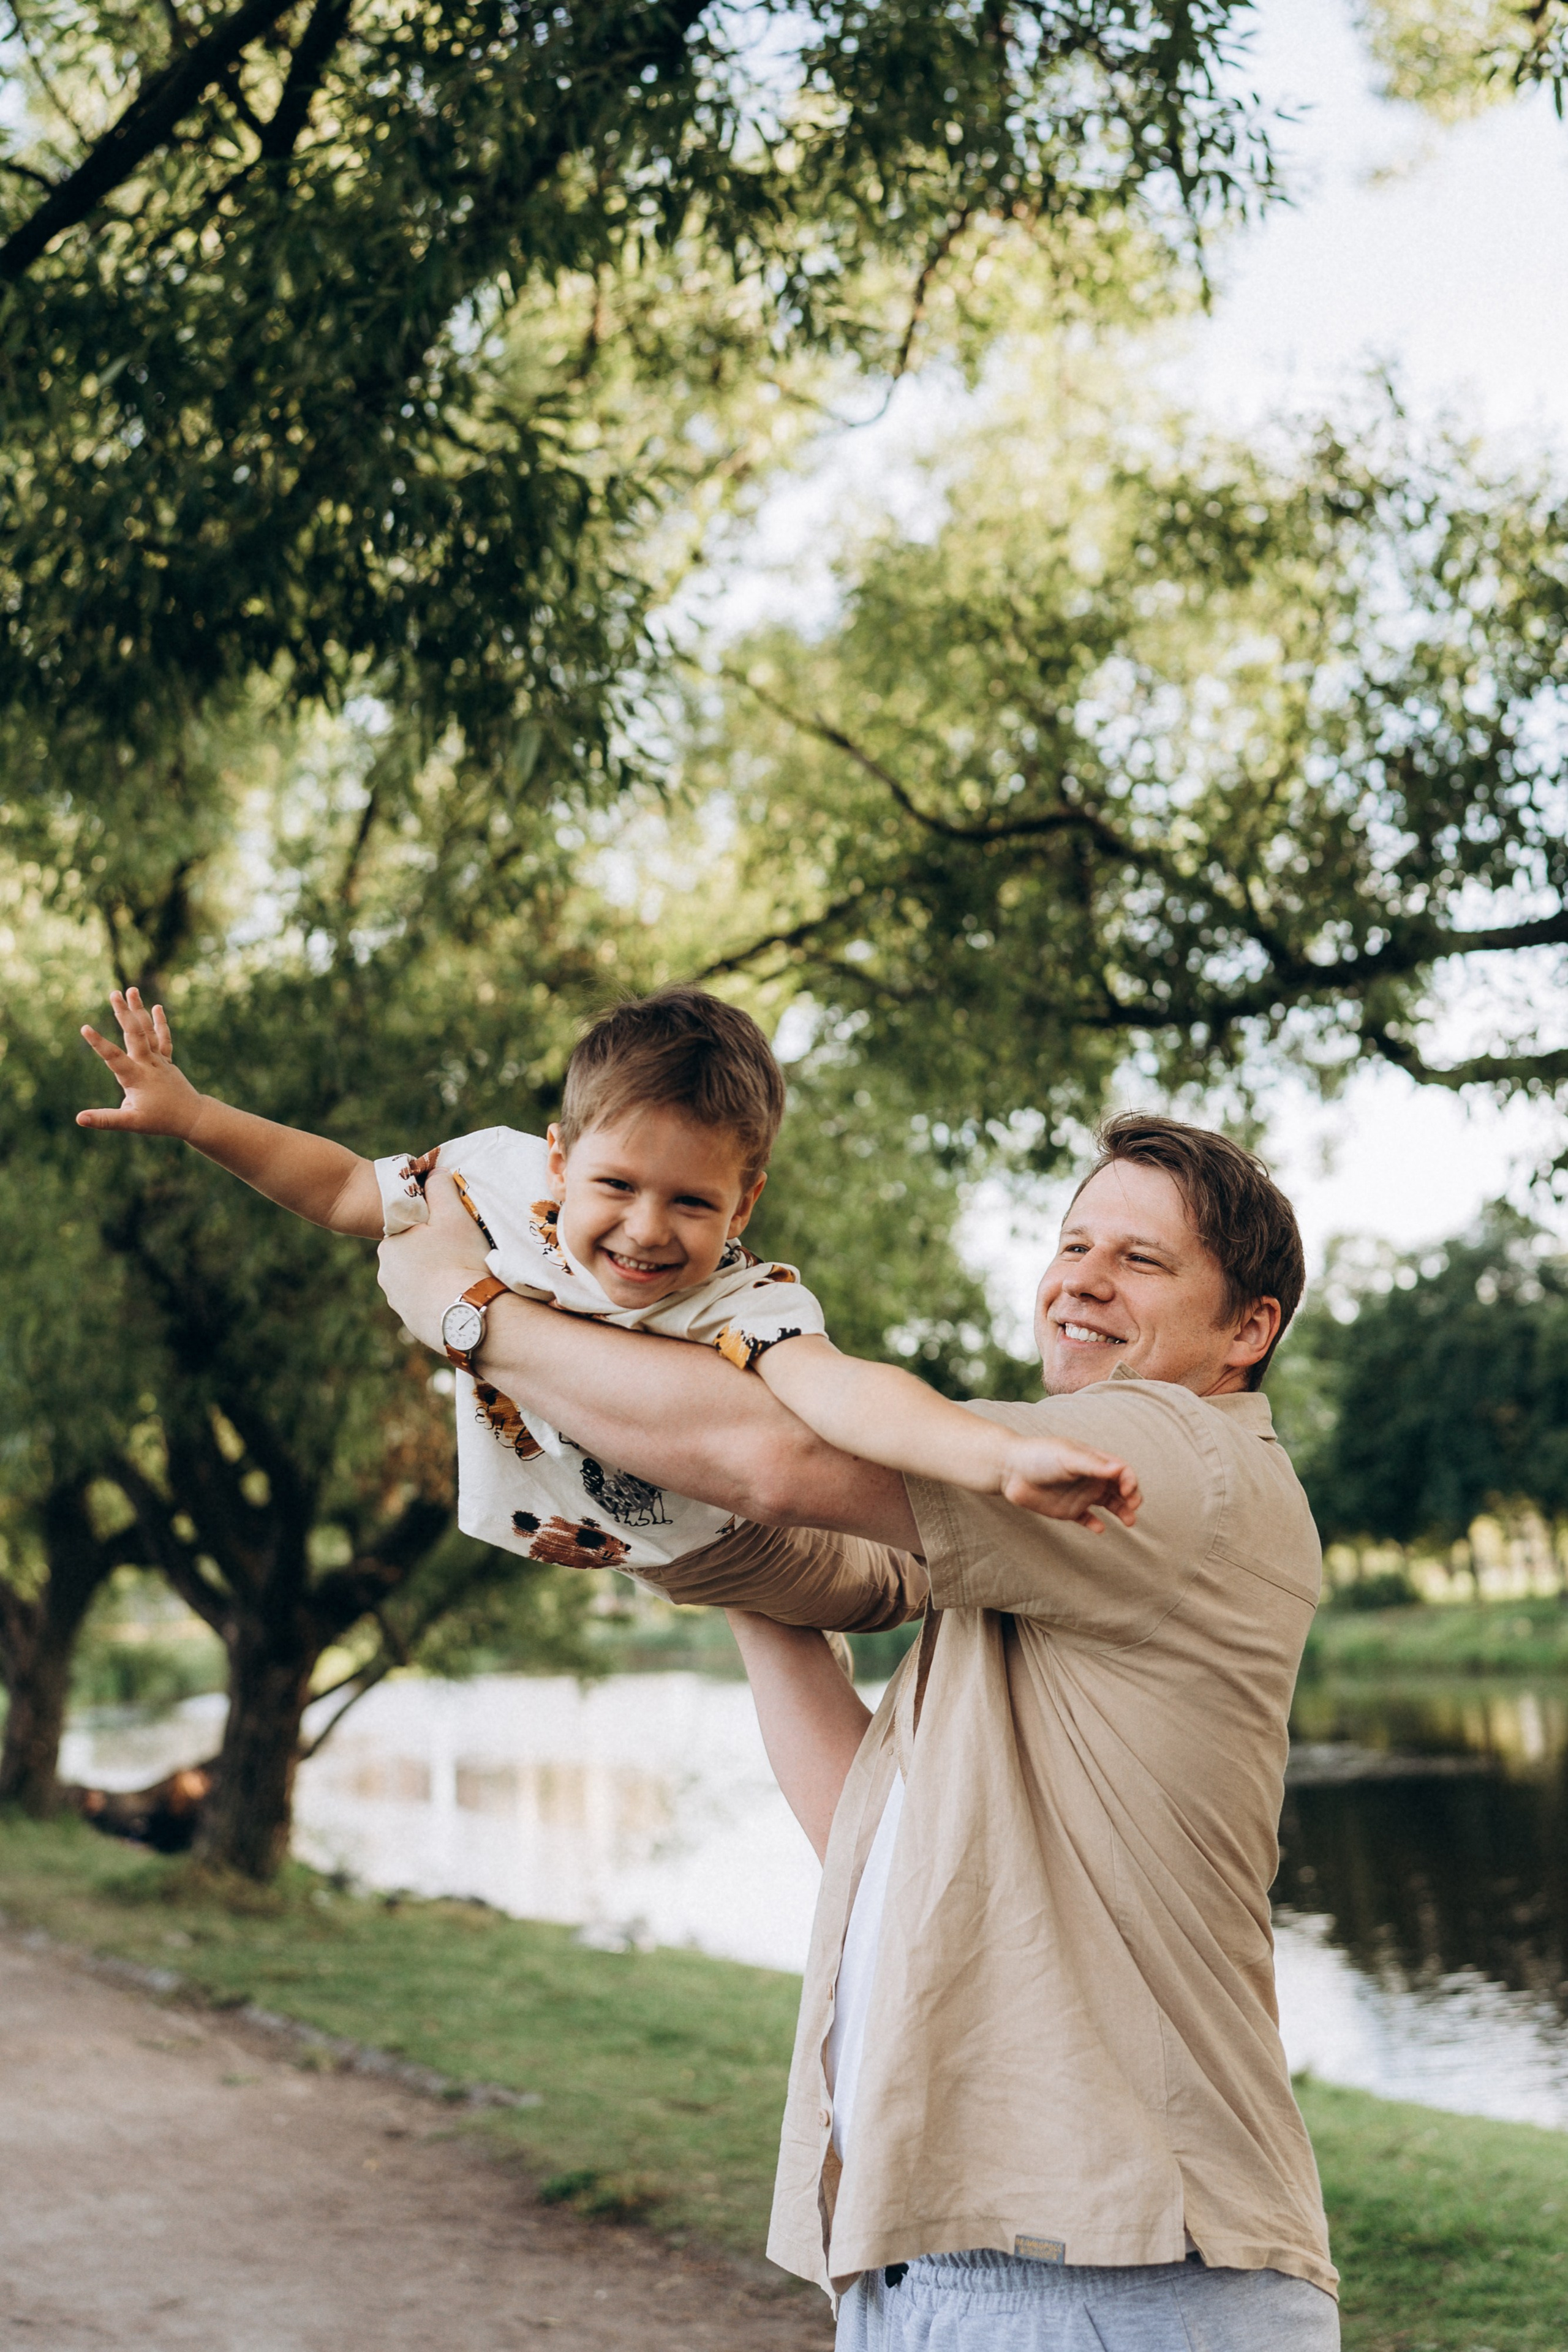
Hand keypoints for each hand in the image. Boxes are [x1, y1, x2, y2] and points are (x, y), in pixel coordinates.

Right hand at [77, 988, 204, 1137]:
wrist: (192, 1117)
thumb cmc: (160, 1121)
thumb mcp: (131, 1123)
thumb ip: (105, 1119)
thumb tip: (79, 1119)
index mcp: (136, 1078)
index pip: (114, 1058)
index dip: (99, 1043)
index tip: (85, 1027)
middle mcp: (148, 1064)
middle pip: (134, 1035)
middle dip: (123, 1013)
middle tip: (113, 993)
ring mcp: (159, 1060)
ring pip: (148, 1031)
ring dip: (139, 1011)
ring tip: (131, 990)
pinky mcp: (166, 1061)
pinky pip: (164, 1039)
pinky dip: (160, 1024)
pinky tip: (156, 1007)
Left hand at [377, 1169, 491, 1348]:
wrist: (468, 1316)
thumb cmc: (460, 1260)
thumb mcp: (453, 1214)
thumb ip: (440, 1188)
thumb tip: (434, 1172)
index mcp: (390, 1244)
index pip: (411, 1231)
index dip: (434, 1231)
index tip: (455, 1236)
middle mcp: (386, 1274)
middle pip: (414, 1256)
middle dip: (434, 1256)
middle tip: (462, 1257)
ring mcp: (398, 1302)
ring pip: (419, 1282)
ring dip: (437, 1280)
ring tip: (464, 1280)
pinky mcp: (411, 1324)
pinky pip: (426, 1305)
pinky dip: (441, 1301)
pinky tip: (460, 1300)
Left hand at [999, 1437, 1141, 1531]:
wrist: (1009, 1470)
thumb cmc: (1039, 1456)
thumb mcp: (1067, 1457)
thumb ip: (1093, 1464)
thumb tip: (1120, 1469)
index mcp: (1093, 1461)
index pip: (1121, 1471)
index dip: (1129, 1481)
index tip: (1127, 1492)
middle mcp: (1090, 1478)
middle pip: (1120, 1489)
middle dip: (1132, 1497)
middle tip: (1133, 1508)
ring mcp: (1080, 1494)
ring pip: (1109, 1504)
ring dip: (1121, 1512)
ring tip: (1129, 1522)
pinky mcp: (1068, 1510)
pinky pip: (1087, 1519)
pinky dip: (1096, 1525)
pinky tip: (1100, 1528)